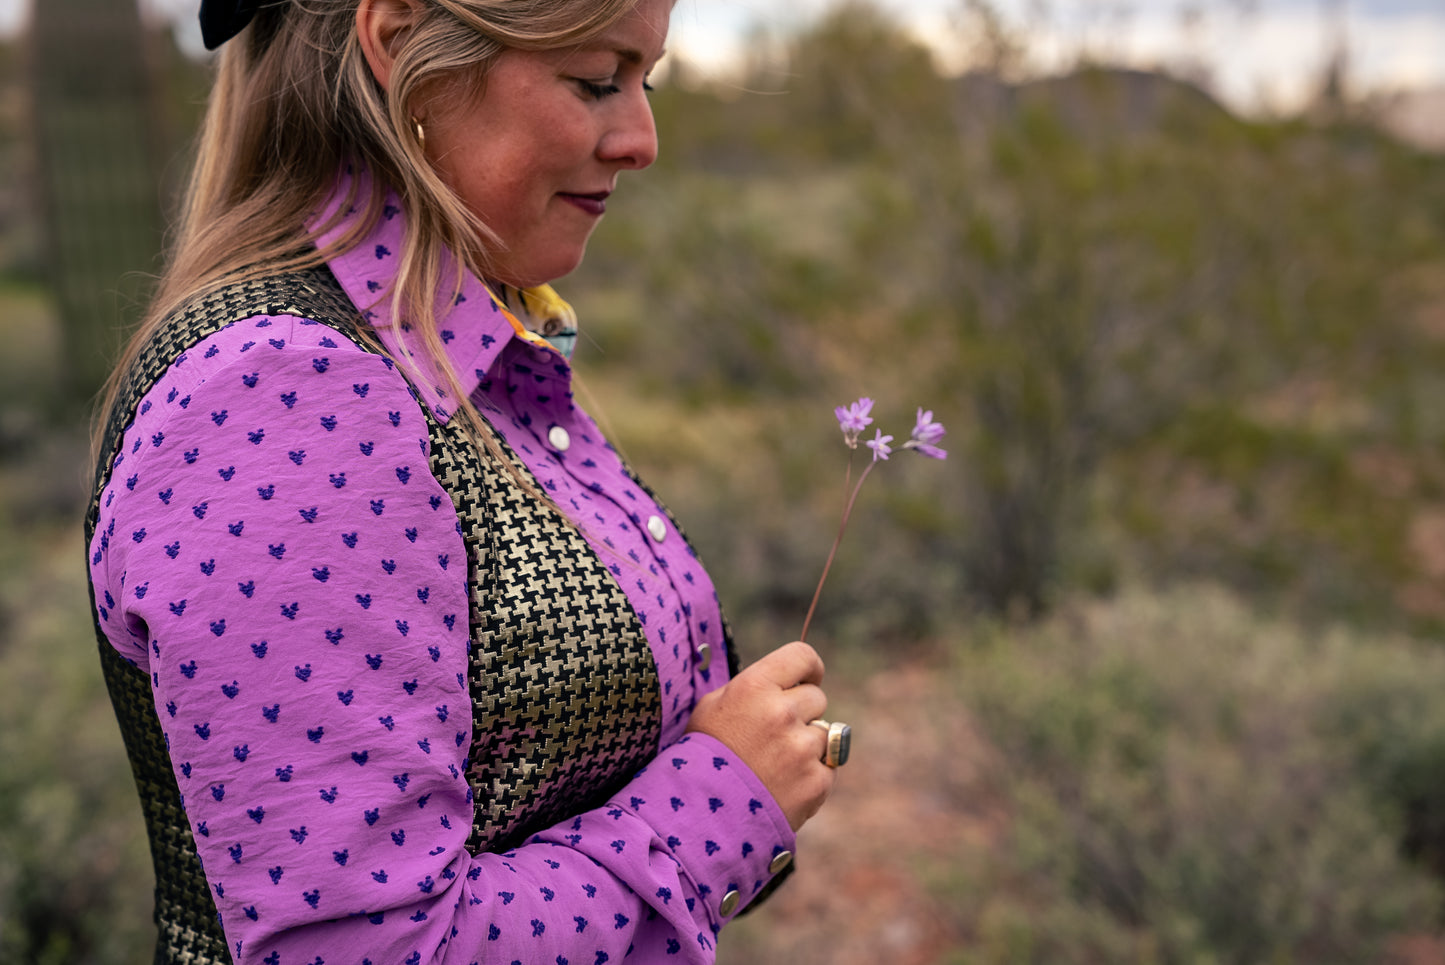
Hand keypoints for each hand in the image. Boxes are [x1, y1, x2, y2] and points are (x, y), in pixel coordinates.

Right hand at [686, 641, 836, 830]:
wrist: (699, 817)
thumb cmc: (702, 757)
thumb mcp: (713, 707)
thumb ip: (752, 688)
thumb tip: (786, 681)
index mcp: (754, 687)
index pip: (802, 655)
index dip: (808, 668)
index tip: (806, 679)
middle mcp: (782, 713)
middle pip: (816, 698)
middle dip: (802, 712)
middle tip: (774, 735)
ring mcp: (801, 749)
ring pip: (825, 733)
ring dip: (807, 745)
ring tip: (774, 765)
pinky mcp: (816, 782)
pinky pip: (828, 767)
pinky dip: (811, 776)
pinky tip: (783, 785)